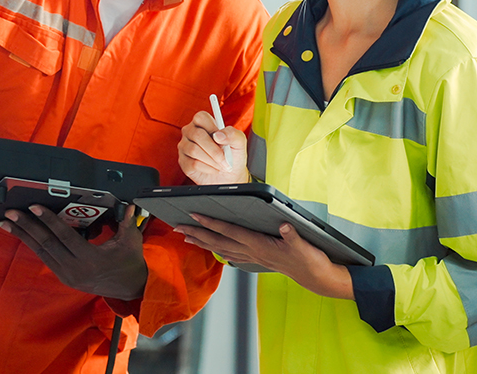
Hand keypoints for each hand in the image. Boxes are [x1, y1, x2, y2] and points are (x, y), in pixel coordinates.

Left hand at [0, 204, 146, 299]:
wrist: (130, 288)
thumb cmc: (130, 262)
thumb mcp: (131, 241)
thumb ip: (127, 222)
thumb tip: (129, 205)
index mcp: (91, 259)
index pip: (64, 236)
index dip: (48, 220)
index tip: (34, 207)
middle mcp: (75, 269)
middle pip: (46, 244)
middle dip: (26, 226)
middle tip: (10, 213)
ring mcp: (67, 275)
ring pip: (41, 251)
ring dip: (23, 235)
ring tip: (6, 222)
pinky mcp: (64, 276)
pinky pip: (45, 257)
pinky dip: (32, 244)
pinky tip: (22, 233)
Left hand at [175, 214, 353, 299]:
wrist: (318, 279)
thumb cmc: (311, 260)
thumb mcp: (304, 245)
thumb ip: (292, 234)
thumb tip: (284, 224)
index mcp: (260, 245)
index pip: (230, 231)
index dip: (211, 223)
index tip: (194, 215)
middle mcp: (252, 252)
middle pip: (218, 241)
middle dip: (197, 233)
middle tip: (177, 227)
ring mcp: (253, 257)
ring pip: (221, 248)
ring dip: (202, 242)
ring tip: (186, 236)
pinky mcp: (257, 260)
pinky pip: (230, 254)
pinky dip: (217, 250)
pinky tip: (211, 248)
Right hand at [178, 110, 248, 184]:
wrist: (230, 176)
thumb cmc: (233, 156)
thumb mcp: (239, 143)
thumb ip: (233, 134)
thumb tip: (218, 135)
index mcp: (203, 123)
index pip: (200, 117)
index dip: (212, 128)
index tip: (222, 139)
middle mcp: (191, 132)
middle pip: (197, 135)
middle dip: (215, 150)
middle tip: (225, 159)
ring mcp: (185, 147)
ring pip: (194, 150)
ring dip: (212, 161)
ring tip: (221, 165)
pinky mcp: (183, 162)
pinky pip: (193, 164)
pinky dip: (208, 169)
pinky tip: (213, 169)